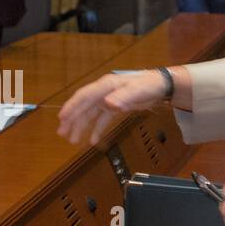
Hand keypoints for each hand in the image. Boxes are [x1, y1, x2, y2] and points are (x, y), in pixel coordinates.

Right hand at [57, 69, 184, 145]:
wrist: (162, 85)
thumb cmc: (150, 84)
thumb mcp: (139, 90)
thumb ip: (123, 97)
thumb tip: (108, 104)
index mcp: (106, 86)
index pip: (84, 97)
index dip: (72, 107)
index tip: (62, 118)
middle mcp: (104, 92)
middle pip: (83, 106)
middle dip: (72, 119)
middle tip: (62, 133)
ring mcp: (108, 99)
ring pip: (90, 114)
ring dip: (81, 126)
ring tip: (72, 140)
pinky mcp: (115, 106)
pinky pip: (102, 119)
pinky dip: (96, 129)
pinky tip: (93, 141)